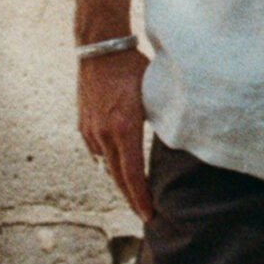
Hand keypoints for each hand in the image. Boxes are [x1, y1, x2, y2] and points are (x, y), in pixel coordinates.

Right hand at [78, 46, 153, 220]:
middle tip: (145, 214)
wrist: (100, 48)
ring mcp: (90, 130)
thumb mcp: (153, 94)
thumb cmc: (132, 66)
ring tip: (135, 191)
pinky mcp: (83, 124)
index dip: (140, 198)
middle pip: (117, 177)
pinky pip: (97, 150)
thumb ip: (162, 119)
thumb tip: (179, 136)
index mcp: (123, 128)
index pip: (132, 174)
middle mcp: (103, 134)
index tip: (148, 215)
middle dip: (132, 197)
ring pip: (107, 164)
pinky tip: (119, 163)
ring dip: (120, 178)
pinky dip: (109, 160)